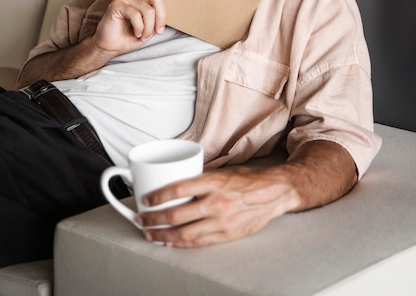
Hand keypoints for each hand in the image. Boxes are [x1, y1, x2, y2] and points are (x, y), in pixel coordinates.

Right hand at [92, 0, 177, 56]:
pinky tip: (135, 33)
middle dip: (160, 19)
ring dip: (148, 28)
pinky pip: (136, 15)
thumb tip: (166, 11)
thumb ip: (157, 15)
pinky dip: (139, 28)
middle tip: (157, 32)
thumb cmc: (130, 35)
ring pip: (148, 10)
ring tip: (142, 35)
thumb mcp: (150, 25)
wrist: (112, 45)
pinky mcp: (116, 4)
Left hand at [135, 141, 356, 247]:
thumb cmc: (247, 180)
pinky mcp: (227, 234)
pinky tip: (170, 242)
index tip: (146, 200)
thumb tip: (176, 184)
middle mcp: (216, 201)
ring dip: (163, 235)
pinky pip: (199, 242)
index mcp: (214, 181)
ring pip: (185, 232)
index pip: (178, 189)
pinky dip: (181, 243)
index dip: (158, 197)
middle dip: (154, 219)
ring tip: (150, 234)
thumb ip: (200, 179)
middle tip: (141, 219)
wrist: (274, 193)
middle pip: (177, 214)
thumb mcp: (223, 172)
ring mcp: (222, 220)